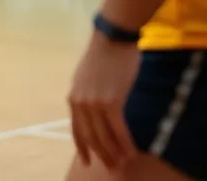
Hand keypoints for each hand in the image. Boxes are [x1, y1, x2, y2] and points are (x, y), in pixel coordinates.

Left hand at [68, 30, 140, 170]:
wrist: (111, 40)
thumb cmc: (102, 57)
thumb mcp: (85, 78)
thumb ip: (86, 96)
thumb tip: (91, 113)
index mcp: (73, 98)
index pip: (76, 130)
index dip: (82, 148)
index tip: (87, 161)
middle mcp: (81, 103)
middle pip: (91, 137)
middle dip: (102, 154)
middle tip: (112, 166)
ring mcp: (95, 103)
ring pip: (105, 137)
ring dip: (115, 152)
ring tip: (124, 162)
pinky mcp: (112, 101)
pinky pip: (119, 129)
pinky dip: (125, 143)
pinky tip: (133, 151)